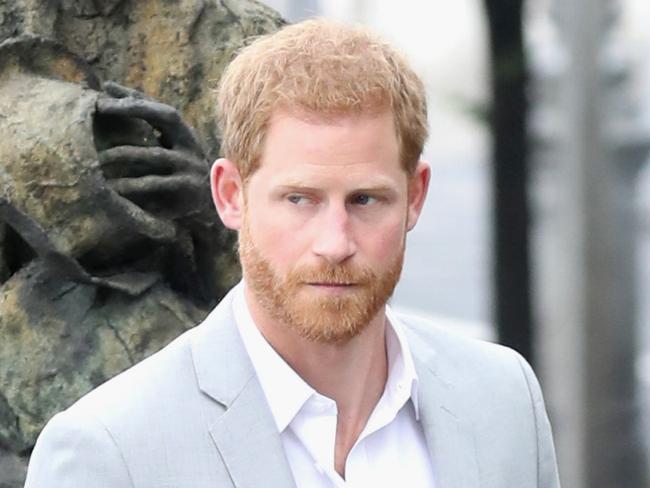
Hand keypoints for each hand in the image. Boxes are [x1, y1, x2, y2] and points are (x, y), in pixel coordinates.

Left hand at [95, 82, 212, 222]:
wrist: (206, 210)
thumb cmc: (178, 177)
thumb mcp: (169, 152)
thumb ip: (149, 132)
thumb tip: (112, 98)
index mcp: (185, 133)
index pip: (160, 107)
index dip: (135, 96)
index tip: (106, 87)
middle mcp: (191, 144)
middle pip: (167, 116)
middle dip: (135, 108)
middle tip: (103, 107)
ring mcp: (190, 165)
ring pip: (154, 153)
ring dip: (123, 153)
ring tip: (100, 158)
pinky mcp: (187, 187)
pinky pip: (155, 182)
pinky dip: (132, 185)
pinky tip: (114, 187)